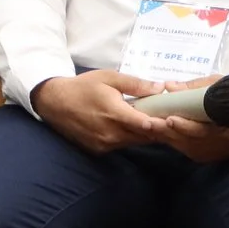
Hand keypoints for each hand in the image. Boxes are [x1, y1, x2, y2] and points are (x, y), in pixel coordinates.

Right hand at [30, 69, 171, 154]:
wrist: (53, 102)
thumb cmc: (83, 86)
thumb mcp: (109, 77)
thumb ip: (136, 84)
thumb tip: (160, 88)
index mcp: (115, 114)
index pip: (148, 126)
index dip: (164, 123)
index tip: (175, 117)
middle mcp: (111, 133)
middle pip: (145, 137)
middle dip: (157, 128)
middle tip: (166, 118)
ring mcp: (104, 144)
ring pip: (135, 142)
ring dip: (144, 134)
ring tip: (149, 121)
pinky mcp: (98, 150)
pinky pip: (121, 145)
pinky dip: (128, 137)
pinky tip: (127, 127)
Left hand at [144, 73, 228, 163]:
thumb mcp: (224, 85)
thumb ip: (197, 87)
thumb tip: (170, 86)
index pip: (207, 131)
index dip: (187, 127)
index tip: (170, 119)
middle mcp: (225, 146)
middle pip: (192, 141)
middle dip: (168, 132)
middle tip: (148, 122)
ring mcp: (218, 152)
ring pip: (187, 146)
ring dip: (166, 137)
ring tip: (147, 125)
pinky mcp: (210, 155)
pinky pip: (187, 149)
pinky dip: (172, 140)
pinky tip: (158, 131)